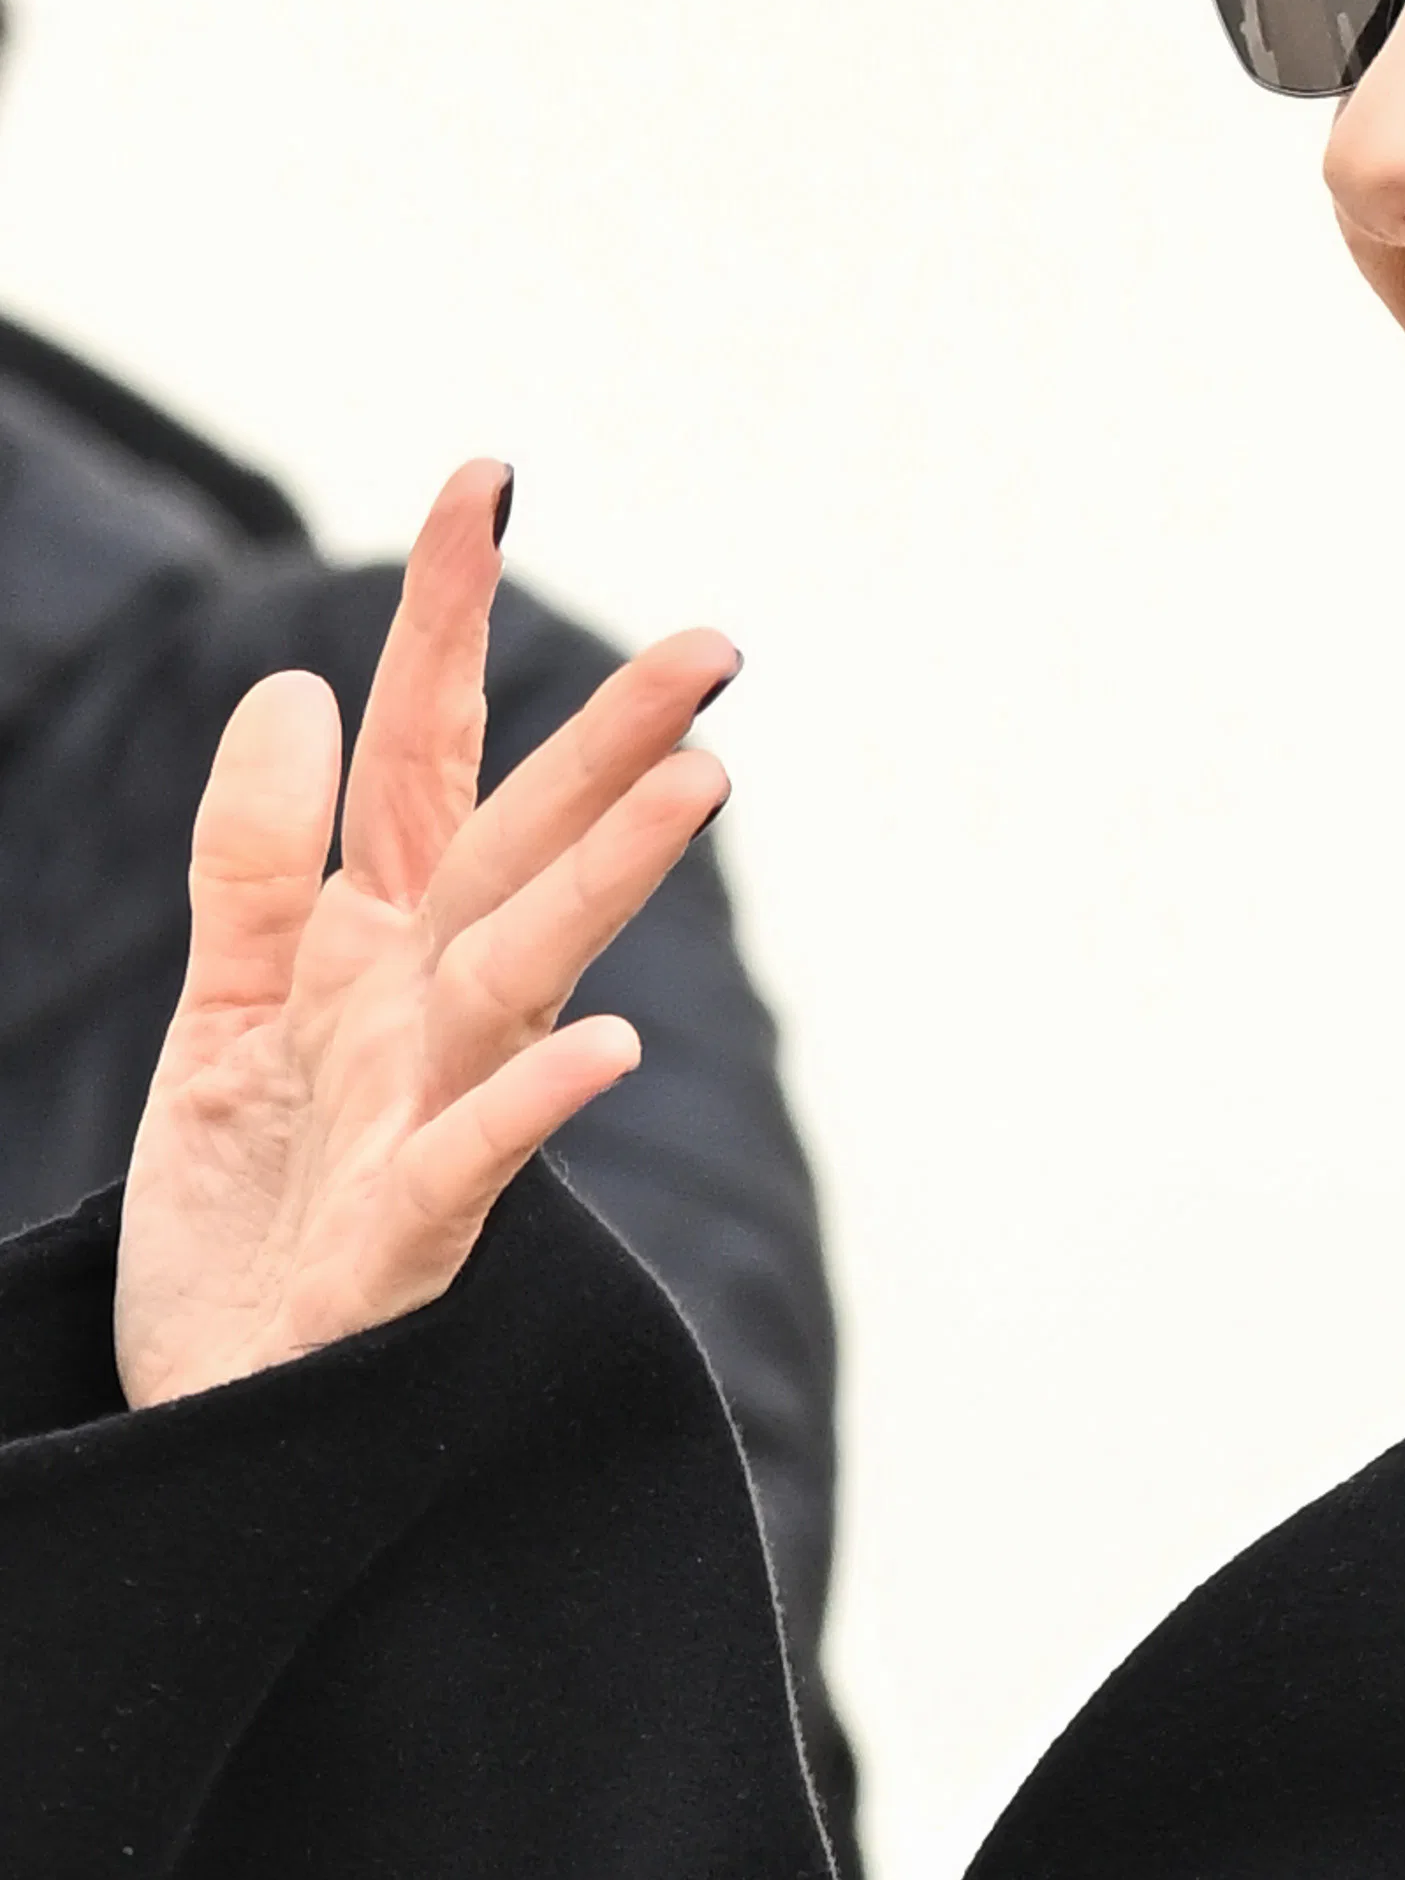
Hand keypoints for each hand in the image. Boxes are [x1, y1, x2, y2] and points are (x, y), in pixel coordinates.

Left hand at [117, 461, 737, 1409]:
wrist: (216, 1404)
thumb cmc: (246, 1211)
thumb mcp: (221, 1010)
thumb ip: (252, 858)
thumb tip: (299, 689)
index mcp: (376, 936)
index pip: (427, 746)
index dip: (448, 614)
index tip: (485, 474)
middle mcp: (424, 1005)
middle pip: (520, 844)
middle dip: (614, 743)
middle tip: (713, 645)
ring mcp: (429, 1109)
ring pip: (526, 969)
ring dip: (611, 878)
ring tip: (703, 781)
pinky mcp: (405, 1233)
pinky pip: (477, 1154)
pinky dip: (539, 1102)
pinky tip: (611, 1053)